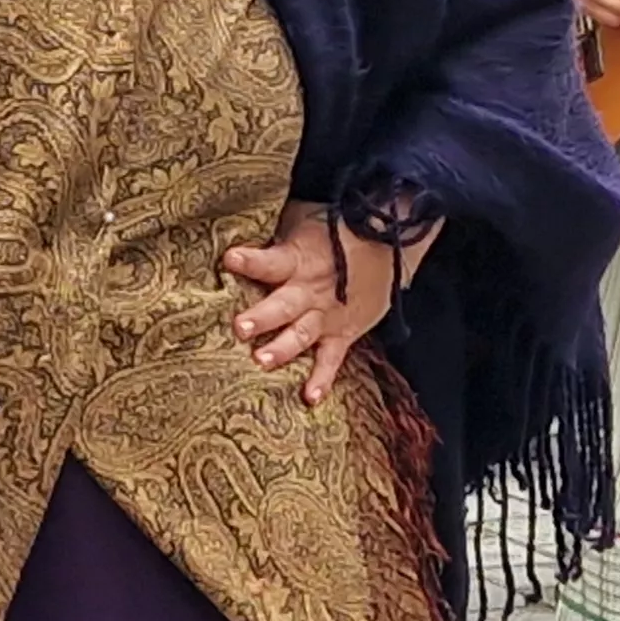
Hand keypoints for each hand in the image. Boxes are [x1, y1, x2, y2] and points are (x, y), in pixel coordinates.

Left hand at [223, 203, 403, 407]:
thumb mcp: (303, 221)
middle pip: (283, 305)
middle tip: (240, 328)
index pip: (271, 260)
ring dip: (282, 348)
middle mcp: (310, 290)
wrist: (388, 244)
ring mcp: (327, 315)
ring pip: (301, 334)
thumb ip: (275, 235)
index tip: (230, 259)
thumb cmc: (334, 231)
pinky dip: (322, 379)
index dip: (251, 260)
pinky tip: (309, 398)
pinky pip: (331, 359)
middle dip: (262, 317)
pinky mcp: (342, 333)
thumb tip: (232, 232)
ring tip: (261, 361)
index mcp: (297, 260)